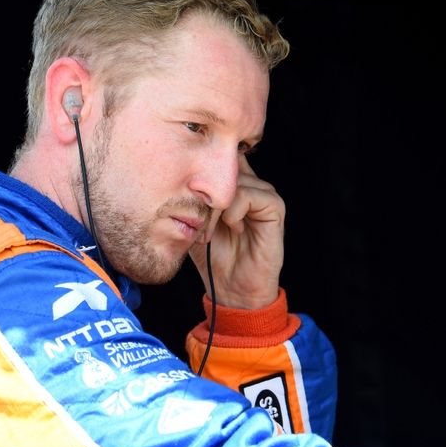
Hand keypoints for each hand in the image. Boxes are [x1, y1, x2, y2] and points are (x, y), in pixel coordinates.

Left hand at [189, 156, 283, 308]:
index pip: (220, 157)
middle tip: (196, 223)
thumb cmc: (213, 256)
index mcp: (233, 186)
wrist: (232, 289)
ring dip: (216, 207)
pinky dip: (234, 212)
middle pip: (224, 167)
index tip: (184, 179)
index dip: (203, 163)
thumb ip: (188, 198)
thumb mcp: (191, 221)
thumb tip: (170, 176)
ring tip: (210, 232)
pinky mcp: (275, 208)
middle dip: (204, 195)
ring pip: (235, 182)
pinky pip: (250, 195)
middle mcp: (251, 185)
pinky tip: (233, 229)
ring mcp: (265, 195)